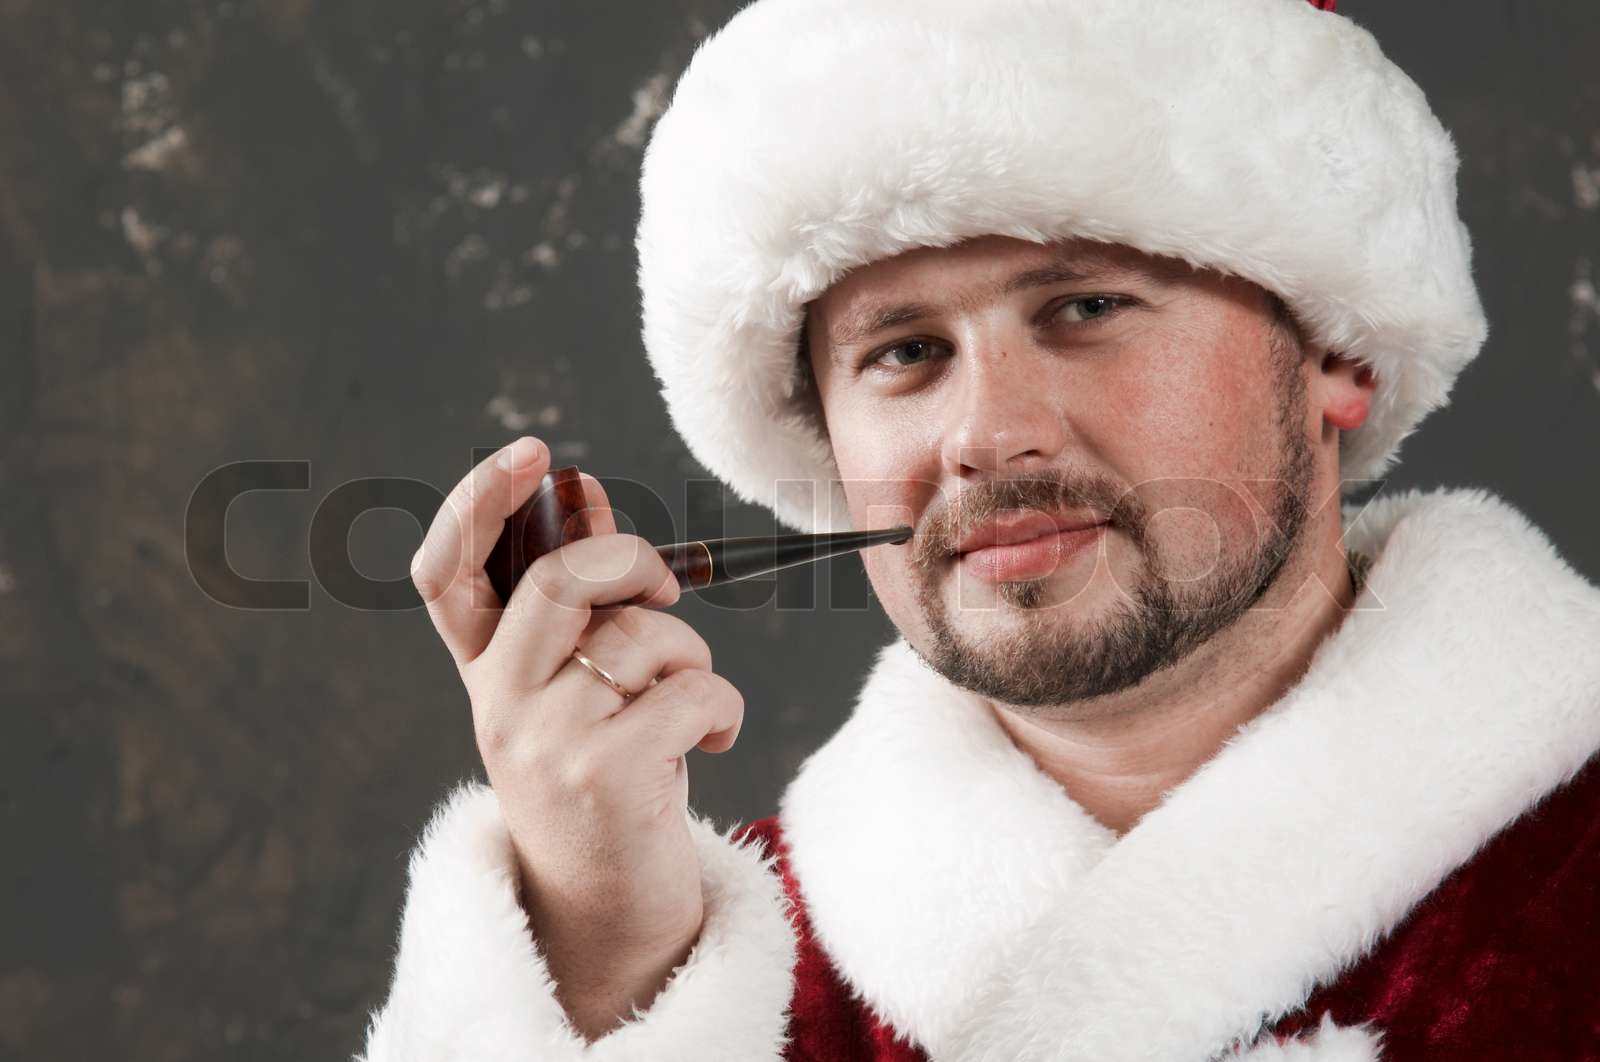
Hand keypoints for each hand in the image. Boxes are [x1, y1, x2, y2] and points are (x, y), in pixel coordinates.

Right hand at [409, 436, 745, 1033]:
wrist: (609, 915)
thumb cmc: (610, 784)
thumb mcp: (581, 690)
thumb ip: (581, 602)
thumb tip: (584, 493)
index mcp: (488, 673)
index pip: (448, 574)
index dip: (476, 503)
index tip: (533, 454)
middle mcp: (499, 702)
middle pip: (563, 580)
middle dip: (634, 562)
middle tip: (663, 591)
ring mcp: (543, 739)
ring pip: (645, 637)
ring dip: (694, 659)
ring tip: (691, 708)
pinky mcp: (602, 774)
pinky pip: (694, 691)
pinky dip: (724, 710)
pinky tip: (711, 744)